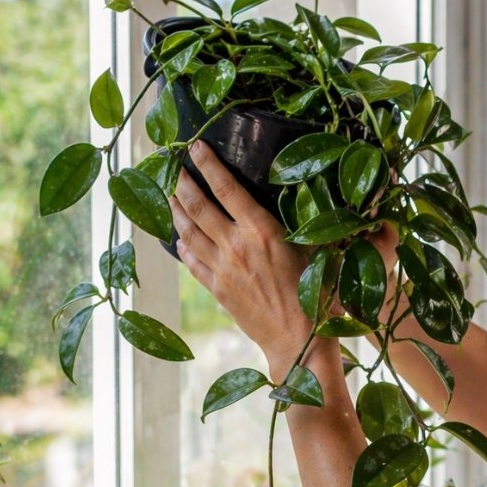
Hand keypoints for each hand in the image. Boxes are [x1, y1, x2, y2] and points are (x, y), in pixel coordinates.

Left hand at [170, 141, 312, 375]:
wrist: (299, 340)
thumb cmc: (318, 295)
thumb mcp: (318, 252)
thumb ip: (304, 225)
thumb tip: (310, 198)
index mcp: (262, 231)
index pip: (226, 188)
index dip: (208, 164)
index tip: (195, 147)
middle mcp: (236, 245)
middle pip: (198, 206)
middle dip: (180, 182)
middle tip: (169, 165)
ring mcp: (223, 268)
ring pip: (188, 231)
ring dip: (176, 210)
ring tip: (168, 195)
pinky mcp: (217, 289)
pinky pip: (191, 261)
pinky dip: (182, 246)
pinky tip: (179, 239)